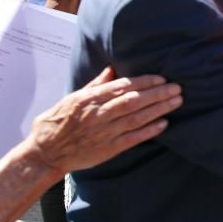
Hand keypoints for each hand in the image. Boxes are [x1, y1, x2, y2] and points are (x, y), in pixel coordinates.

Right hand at [27, 68, 182, 173]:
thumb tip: (112, 69)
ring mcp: (104, 132)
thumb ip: (95, 84)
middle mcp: (98, 114)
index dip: (144, 82)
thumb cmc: (58, 121)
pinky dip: (149, 131)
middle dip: (157, 93)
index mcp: (89, 99)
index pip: (122, 86)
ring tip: (176, 101)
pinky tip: (164, 123)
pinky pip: (132, 138)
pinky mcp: (108, 149)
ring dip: (159, 109)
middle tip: (177, 87)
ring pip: (136, 118)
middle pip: (133, 101)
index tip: (161, 78)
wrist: (45, 152)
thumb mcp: (73, 98)